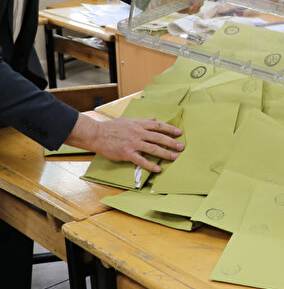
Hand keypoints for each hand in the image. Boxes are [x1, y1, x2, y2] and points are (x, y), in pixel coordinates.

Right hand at [65, 114, 183, 172]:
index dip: (170, 129)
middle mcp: (138, 133)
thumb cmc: (112, 127)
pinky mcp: (127, 153)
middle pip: (159, 137)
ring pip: (153, 148)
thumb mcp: (129, 120)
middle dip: (172, 142)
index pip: (158, 126)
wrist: (96, 134)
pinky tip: (157, 169)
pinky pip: (141, 160)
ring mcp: (133, 143)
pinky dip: (150, 165)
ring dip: (165, 153)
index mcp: (139, 125)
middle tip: (181, 147)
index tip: (179, 133)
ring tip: (174, 157)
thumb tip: (154, 119)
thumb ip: (143, 121)